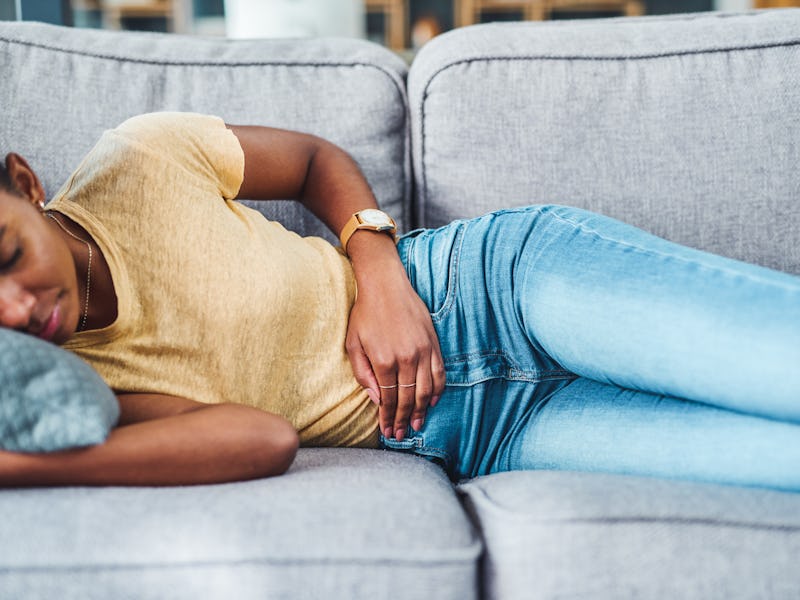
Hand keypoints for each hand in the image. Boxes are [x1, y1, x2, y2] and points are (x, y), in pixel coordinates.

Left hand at [345, 238, 445, 441]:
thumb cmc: (365, 313)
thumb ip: (364, 375)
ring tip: (417, 424)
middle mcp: (406, 358)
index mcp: (384, 361)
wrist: (385, 284)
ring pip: (426, 390)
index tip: (388, 431)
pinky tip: (432, 401)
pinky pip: (439, 372)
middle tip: (401, 434)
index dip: (389, 418)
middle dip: (404, 420)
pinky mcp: (433, 343)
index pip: (390, 399)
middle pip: (409, 399)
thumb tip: (378, 400)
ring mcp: (422, 351)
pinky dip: (437, 390)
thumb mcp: (353, 344)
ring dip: (422, 410)